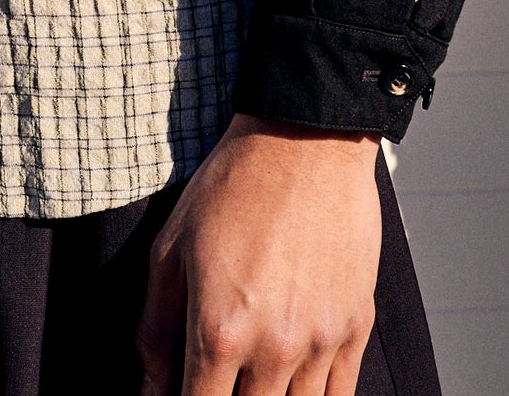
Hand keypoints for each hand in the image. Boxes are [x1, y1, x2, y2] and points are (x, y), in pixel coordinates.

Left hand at [136, 114, 382, 395]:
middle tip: (218, 379)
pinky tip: (293, 384)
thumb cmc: (233, 186)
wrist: (304, 139)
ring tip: (253, 379)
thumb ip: (155, 329)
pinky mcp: (357, 325)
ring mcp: (322, 340)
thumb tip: (151, 392)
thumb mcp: (170, 248)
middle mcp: (275, 347)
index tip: (182, 395)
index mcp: (220, 330)